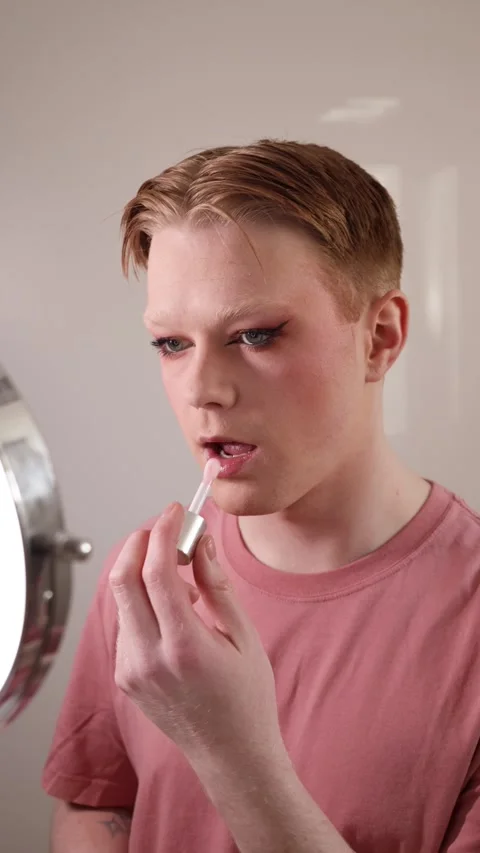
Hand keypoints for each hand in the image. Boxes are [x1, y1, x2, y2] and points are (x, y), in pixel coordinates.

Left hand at [109, 502, 284, 766]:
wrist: (231, 755)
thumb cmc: (247, 698)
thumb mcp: (244, 636)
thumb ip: (217, 585)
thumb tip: (200, 542)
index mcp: (183, 647)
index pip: (154, 572)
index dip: (162, 532)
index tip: (174, 511)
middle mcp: (148, 658)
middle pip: (122, 580)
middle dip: (138, 543)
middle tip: (164, 528)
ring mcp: (131, 669)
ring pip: (122, 599)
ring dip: (143, 573)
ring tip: (183, 578)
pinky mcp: (125, 676)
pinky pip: (127, 622)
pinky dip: (144, 601)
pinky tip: (175, 610)